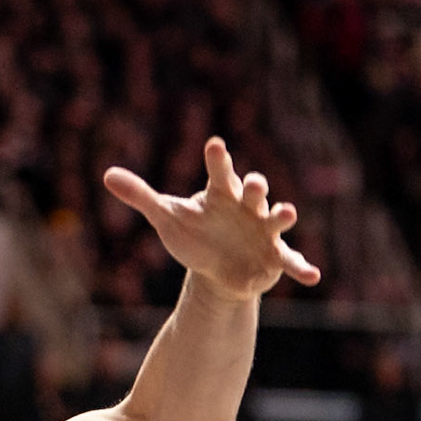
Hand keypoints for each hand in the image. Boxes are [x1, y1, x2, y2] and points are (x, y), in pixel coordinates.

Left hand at [103, 137, 319, 299]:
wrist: (216, 267)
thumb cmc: (194, 234)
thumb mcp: (166, 217)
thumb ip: (141, 196)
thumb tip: (107, 174)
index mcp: (222, 194)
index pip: (219, 173)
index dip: (217, 159)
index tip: (213, 144)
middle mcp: (248, 207)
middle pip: (254, 192)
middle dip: (256, 187)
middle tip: (254, 182)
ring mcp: (265, 231)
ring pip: (277, 219)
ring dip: (282, 215)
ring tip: (287, 213)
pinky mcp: (274, 257)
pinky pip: (291, 261)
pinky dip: (301, 267)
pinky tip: (313, 276)